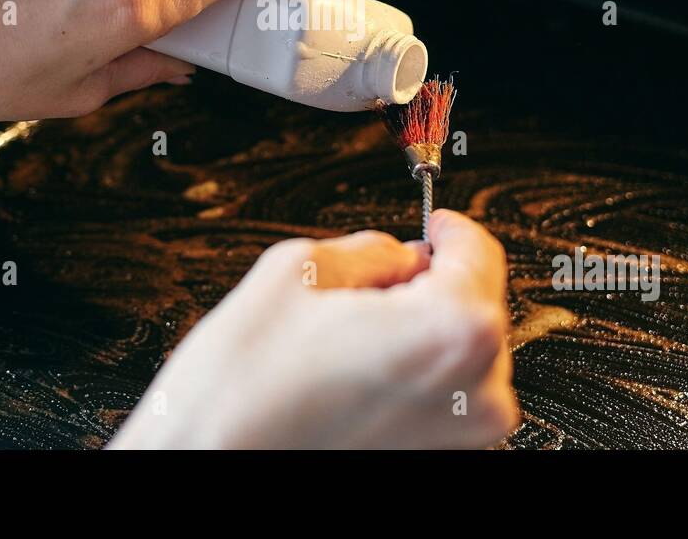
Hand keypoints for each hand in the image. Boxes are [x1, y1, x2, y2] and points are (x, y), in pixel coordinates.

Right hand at [109, 209, 519, 448]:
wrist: (207, 465)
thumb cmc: (243, 391)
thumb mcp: (298, 271)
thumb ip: (370, 250)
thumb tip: (399, 255)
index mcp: (453, 331)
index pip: (480, 253)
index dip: (450, 228)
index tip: (437, 223)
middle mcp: (475, 392)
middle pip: (472, 304)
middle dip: (427, 284)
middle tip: (368, 283)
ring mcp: (459, 438)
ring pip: (455, 352)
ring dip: (415, 330)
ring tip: (344, 337)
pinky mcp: (435, 459)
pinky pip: (438, 394)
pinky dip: (406, 372)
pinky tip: (351, 372)